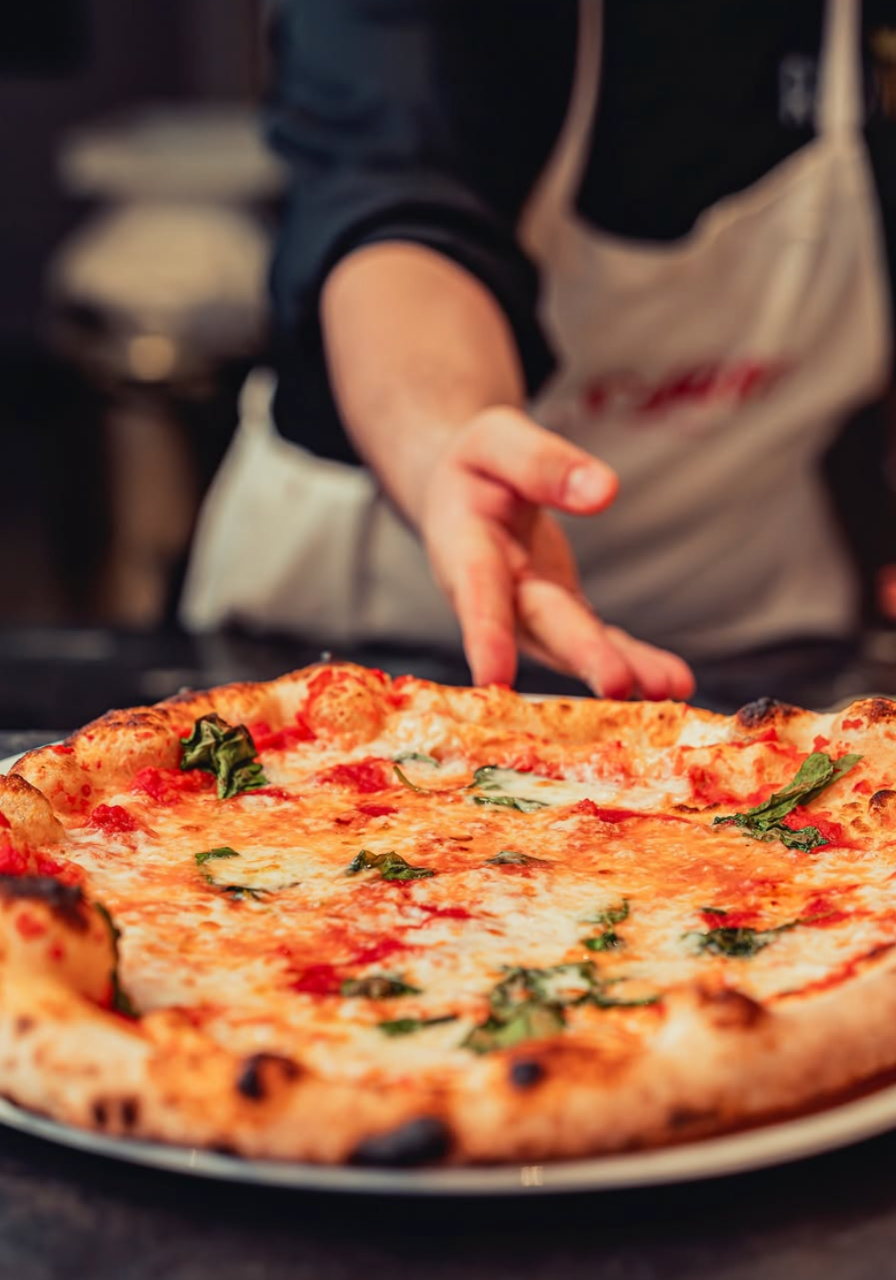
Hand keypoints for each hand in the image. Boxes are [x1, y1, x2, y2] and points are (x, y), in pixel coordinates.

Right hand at [419, 407, 695, 700]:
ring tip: (667, 688)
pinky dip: (634, 661)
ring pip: (573, 647)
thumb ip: (542, 463)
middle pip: (539, 627)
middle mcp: (496, 596)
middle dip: (580, 656)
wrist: (462, 497)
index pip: (476, 592)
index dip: (485, 635)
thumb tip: (604, 491)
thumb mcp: (497, 441)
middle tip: (619, 685)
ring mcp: (529, 616)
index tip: (495, 677)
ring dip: (619, 669)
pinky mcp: (563, 618)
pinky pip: (599, 642)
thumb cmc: (476, 466)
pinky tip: (671, 680)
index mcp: (464, 548)